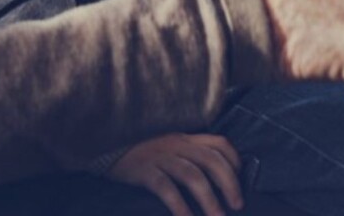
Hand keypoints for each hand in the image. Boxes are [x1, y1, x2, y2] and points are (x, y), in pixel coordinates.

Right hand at [107, 133, 242, 215]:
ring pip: (192, 175)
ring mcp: (159, 156)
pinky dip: (179, 205)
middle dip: (229, 184)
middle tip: (236, 206)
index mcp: (184, 138)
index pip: (219, 143)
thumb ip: (188, 156)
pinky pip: (166, 188)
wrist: (102, 147)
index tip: (241, 180)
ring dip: (209, 199)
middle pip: (211, 160)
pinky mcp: (143, 170)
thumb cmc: (140, 154)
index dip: (235, 161)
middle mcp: (175, 144)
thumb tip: (215, 183)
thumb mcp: (166, 148)